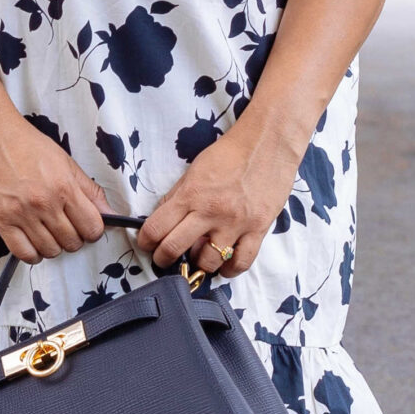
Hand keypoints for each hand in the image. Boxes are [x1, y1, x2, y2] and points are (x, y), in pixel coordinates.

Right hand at [0, 106, 108, 263]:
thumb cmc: (26, 144)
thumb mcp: (65, 161)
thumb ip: (90, 190)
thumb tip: (110, 214)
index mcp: (64, 186)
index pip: (91, 227)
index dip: (92, 229)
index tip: (85, 225)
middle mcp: (44, 203)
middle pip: (72, 242)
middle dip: (74, 238)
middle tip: (65, 226)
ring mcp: (21, 214)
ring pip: (50, 250)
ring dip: (53, 246)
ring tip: (48, 232)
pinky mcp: (0, 221)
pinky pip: (23, 253)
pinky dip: (33, 254)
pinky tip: (33, 242)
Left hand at [138, 117, 301, 278]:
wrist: (267, 143)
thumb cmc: (230, 154)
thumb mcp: (194, 171)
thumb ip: (177, 197)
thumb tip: (160, 220)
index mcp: (191, 195)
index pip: (156, 228)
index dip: (146, 241)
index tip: (147, 244)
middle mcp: (211, 212)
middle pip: (175, 249)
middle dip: (163, 258)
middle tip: (164, 258)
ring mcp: (235, 223)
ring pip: (208, 262)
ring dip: (198, 265)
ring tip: (198, 258)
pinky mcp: (258, 229)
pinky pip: (241, 262)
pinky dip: (229, 270)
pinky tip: (224, 266)